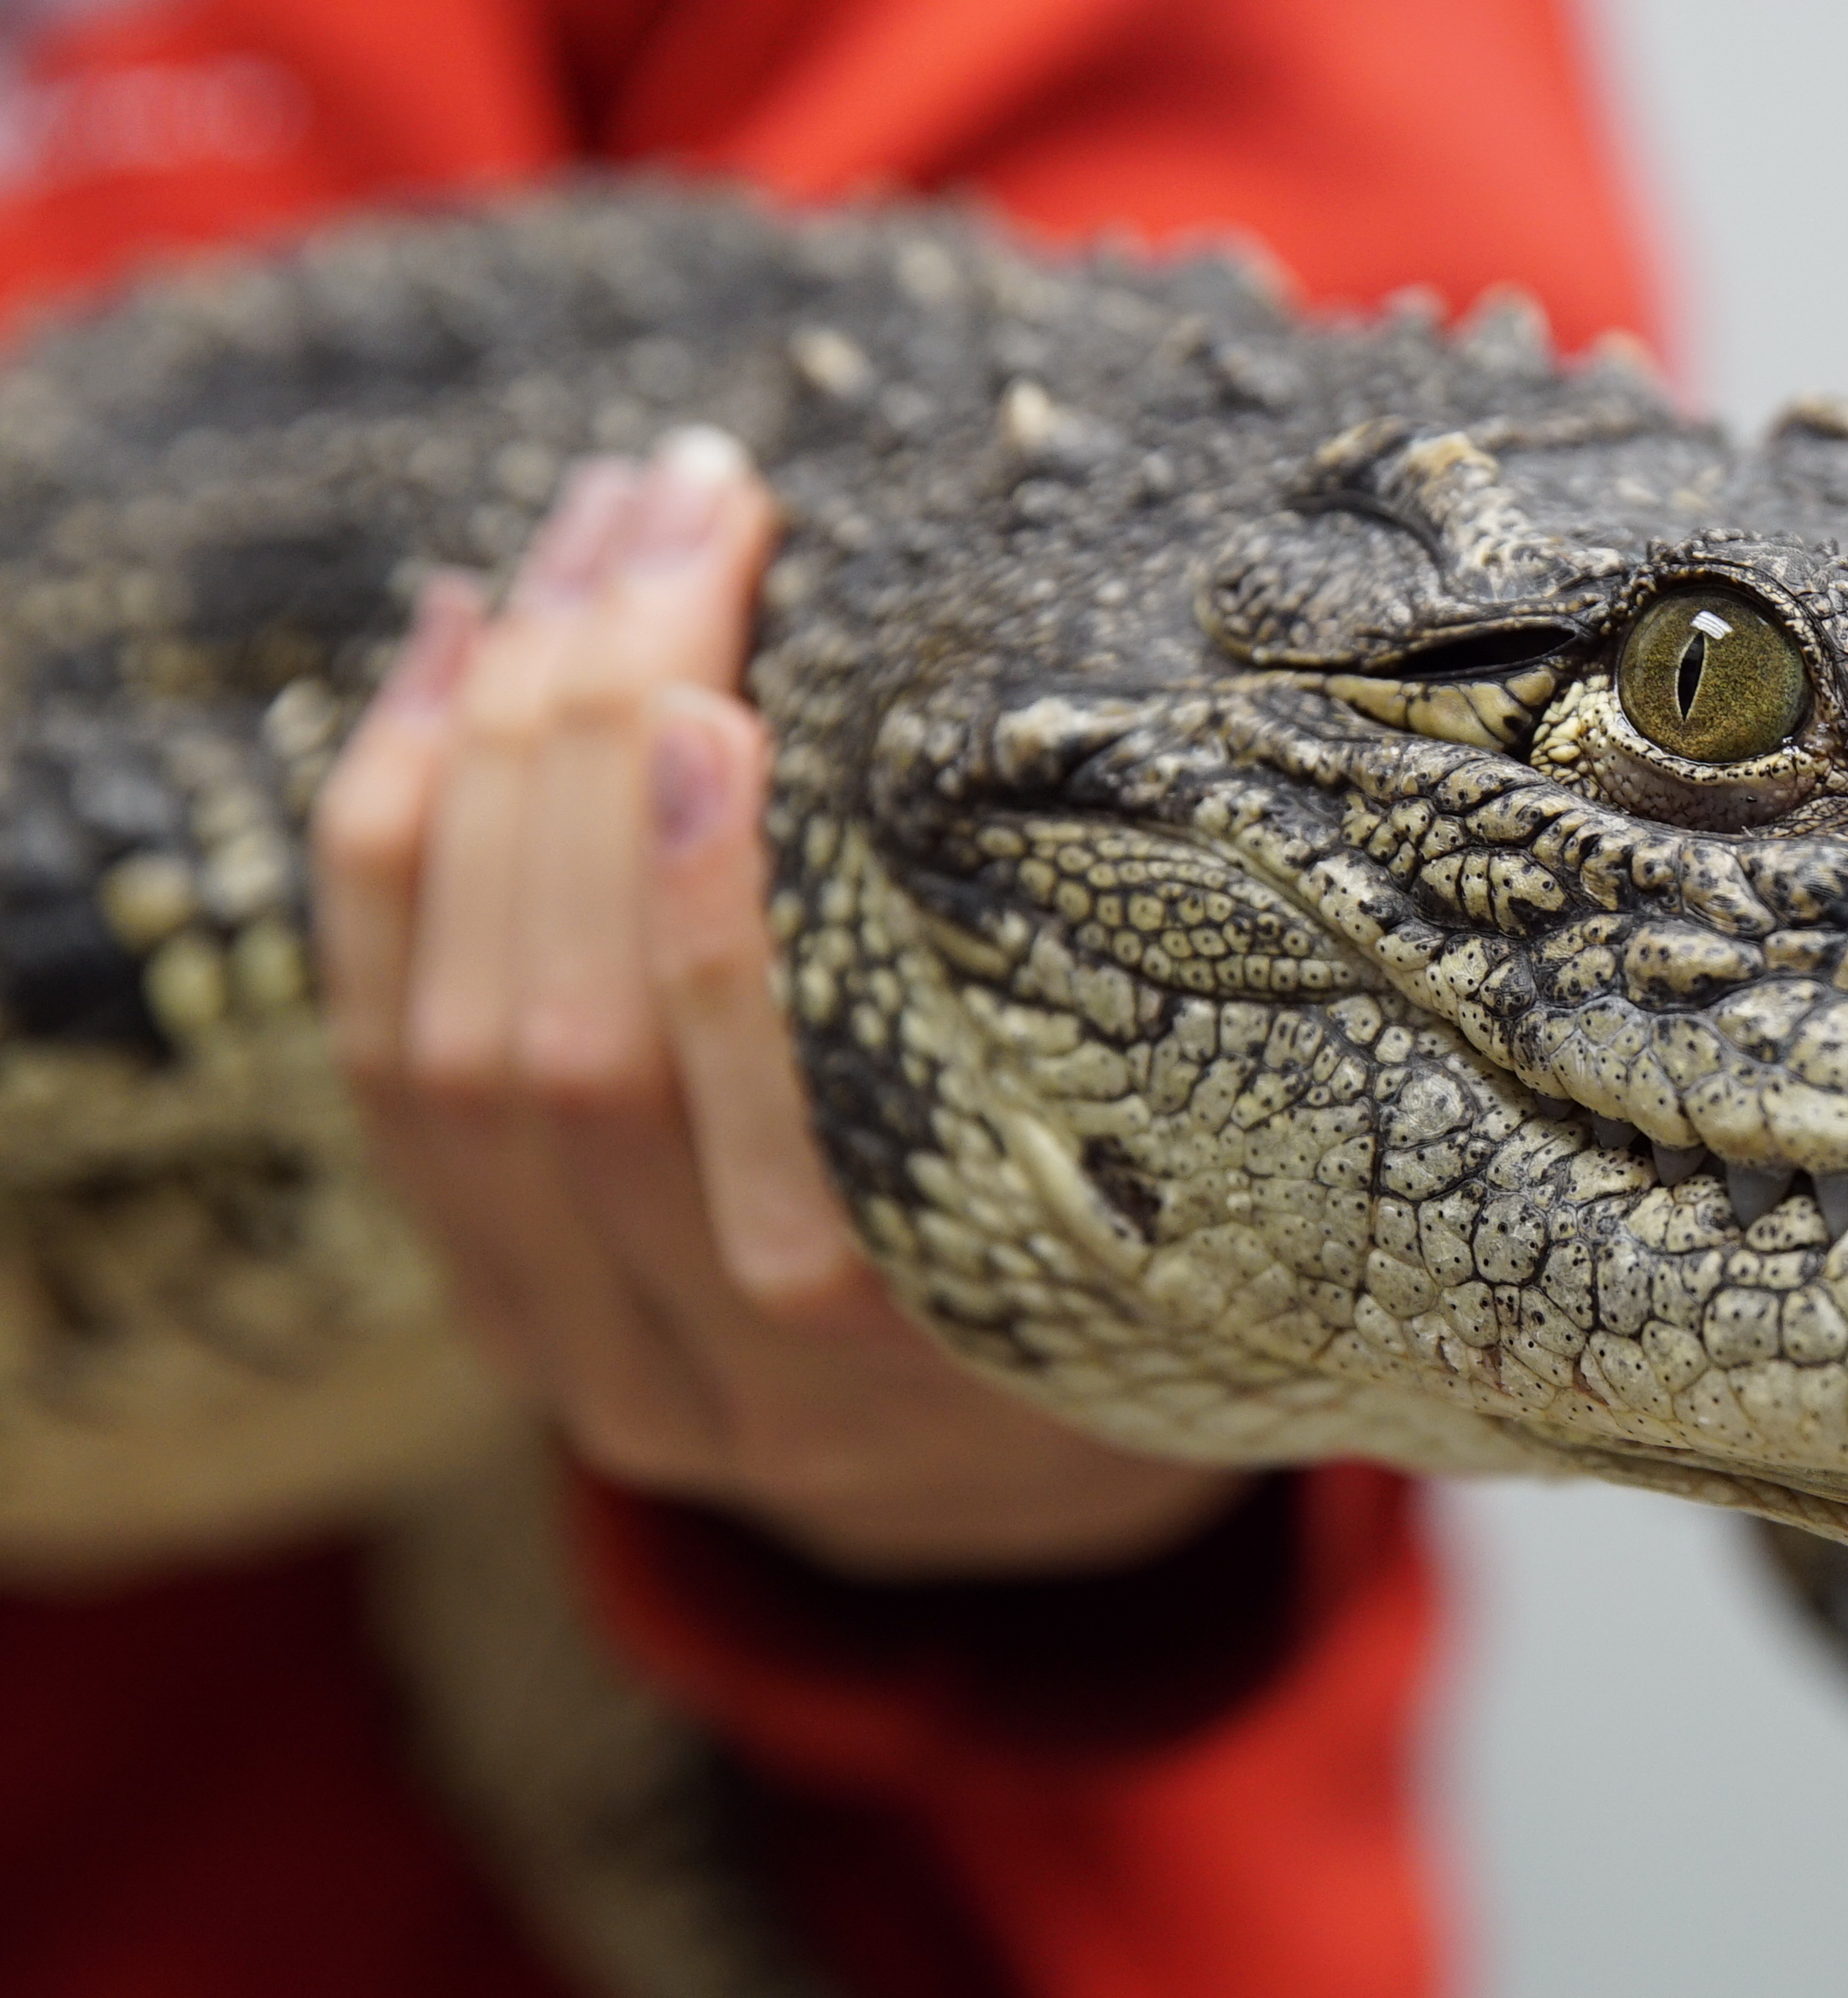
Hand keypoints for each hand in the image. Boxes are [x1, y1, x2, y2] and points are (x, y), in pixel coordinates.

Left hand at [310, 429, 1245, 1578]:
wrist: (994, 1501)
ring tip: (574, 548)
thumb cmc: (1132, 1295)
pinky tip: (441, 666)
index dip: (697, 925)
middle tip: (669, 516)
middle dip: (583, 755)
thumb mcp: (1176, 1210)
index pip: (730, 1146)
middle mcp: (693, 1386)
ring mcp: (563, 1347)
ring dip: (484, 764)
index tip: (720, 709)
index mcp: (886, 1374)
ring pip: (447, 1045)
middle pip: (556, 1060)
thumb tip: (1084, 753)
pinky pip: (380, 1052)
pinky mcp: (485, 1285)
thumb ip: (1109, 1050)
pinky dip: (390, 847)